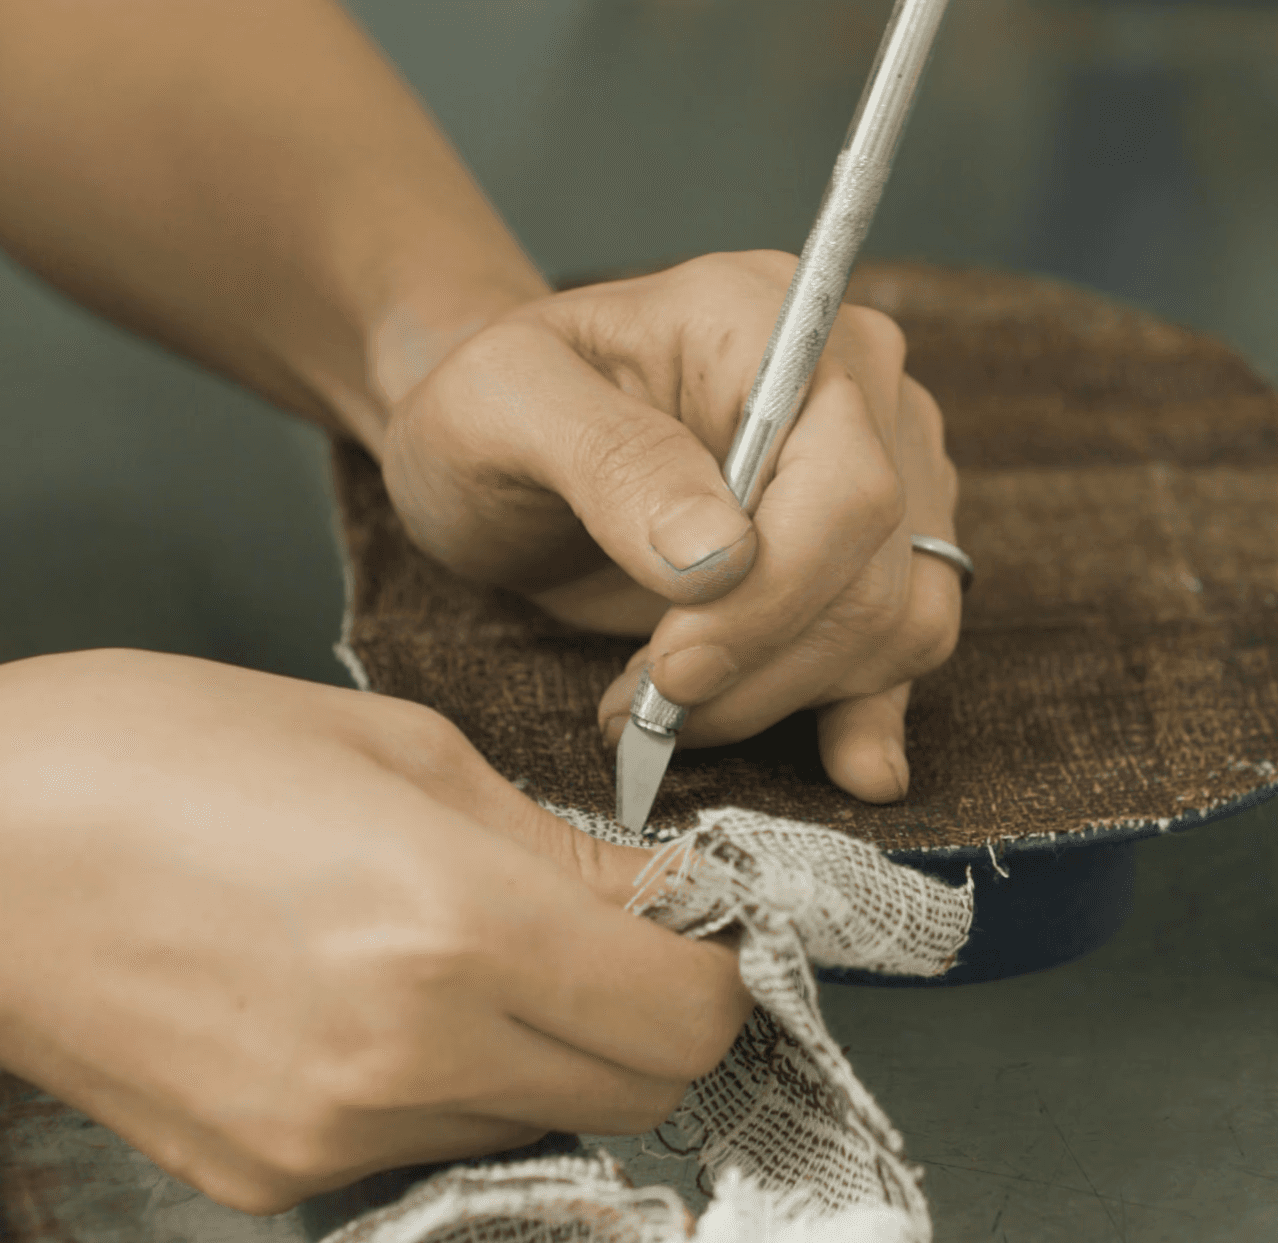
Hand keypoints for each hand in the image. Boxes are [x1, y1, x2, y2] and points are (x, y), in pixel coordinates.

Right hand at [0, 650, 747, 1213]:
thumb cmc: (153, 756)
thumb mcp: (390, 745)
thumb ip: (546, 842)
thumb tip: (645, 897)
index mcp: (450, 926)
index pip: (683, 1016)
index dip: (712, 968)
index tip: (690, 924)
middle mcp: (406, 1060)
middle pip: (633, 1091)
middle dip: (645, 1014)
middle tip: (601, 934)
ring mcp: (336, 1139)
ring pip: (537, 1121)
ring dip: (543, 1046)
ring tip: (462, 949)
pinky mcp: (275, 1178)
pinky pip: (428, 1144)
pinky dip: (447, 1081)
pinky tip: (375, 995)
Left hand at [382, 252, 960, 801]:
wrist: (503, 448)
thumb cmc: (491, 411)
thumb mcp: (502, 406)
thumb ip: (610, 458)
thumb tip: (721, 557)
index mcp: (774, 322)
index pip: (844, 484)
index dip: (773, 596)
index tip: (676, 666)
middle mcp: (855, 388)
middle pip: (871, 571)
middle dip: (755, 666)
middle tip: (641, 706)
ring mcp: (880, 469)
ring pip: (892, 623)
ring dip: (780, 697)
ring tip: (663, 711)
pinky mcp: (870, 550)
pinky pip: (906, 642)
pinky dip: (868, 709)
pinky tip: (848, 766)